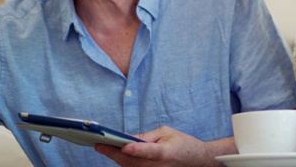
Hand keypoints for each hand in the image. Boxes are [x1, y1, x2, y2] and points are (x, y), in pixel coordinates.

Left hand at [95, 126, 229, 166]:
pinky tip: (114, 154)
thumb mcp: (167, 133)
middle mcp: (159, 166)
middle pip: (133, 162)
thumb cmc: (182, 143)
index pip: (150, 152)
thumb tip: (127, 138)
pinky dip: (123, 163)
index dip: (137, 150)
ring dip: (115, 158)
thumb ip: (147, 137)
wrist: (196, 160)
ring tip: (103, 147)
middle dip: (114, 153)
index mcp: (166, 152)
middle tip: (99, 144)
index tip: (125, 146)